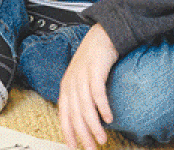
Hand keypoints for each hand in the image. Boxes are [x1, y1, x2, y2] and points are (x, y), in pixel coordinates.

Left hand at [58, 24, 117, 149]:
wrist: (102, 36)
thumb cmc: (93, 61)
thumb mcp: (81, 80)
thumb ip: (80, 98)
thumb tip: (84, 121)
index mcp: (66, 87)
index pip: (63, 115)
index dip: (68, 133)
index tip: (73, 148)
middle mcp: (71, 83)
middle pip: (75, 115)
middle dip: (83, 135)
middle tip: (91, 149)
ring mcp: (82, 76)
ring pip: (85, 107)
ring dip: (94, 126)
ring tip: (101, 139)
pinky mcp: (95, 70)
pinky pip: (97, 93)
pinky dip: (103, 107)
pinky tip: (109, 118)